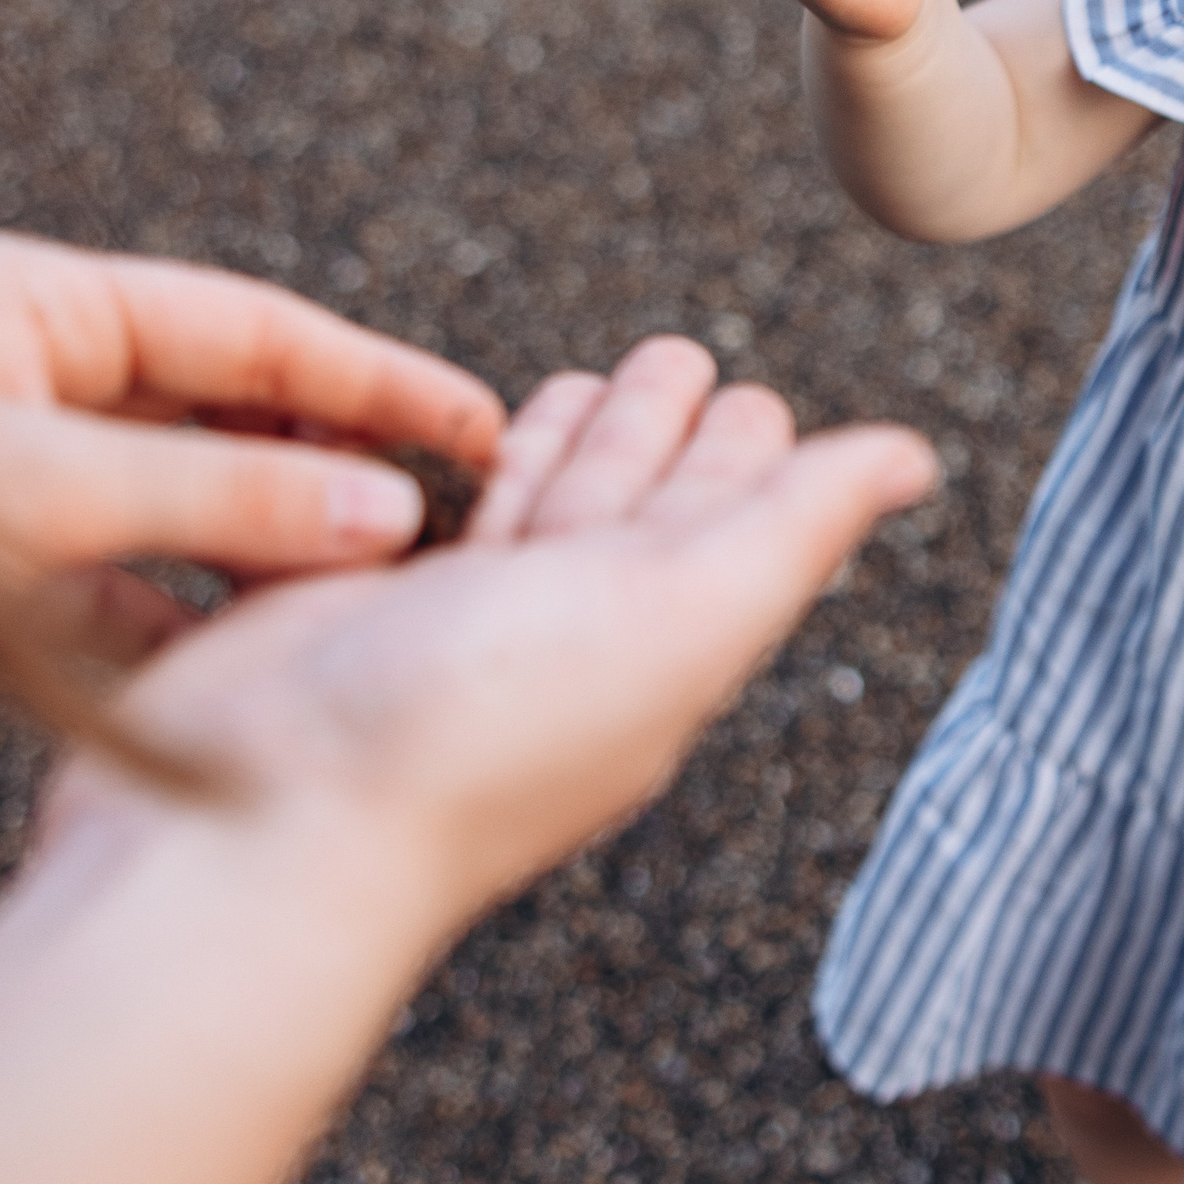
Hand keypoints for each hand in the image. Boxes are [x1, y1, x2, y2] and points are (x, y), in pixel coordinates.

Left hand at [0, 230, 502, 782]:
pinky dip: (192, 623)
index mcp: (35, 307)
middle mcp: (31, 381)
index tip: (479, 426)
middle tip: (456, 519)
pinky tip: (254, 665)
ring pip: (187, 509)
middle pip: (229, 416)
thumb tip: (387, 515)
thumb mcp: (31, 497)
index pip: (249, 332)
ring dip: (273, 551)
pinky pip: (127, 590)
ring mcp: (11, 482)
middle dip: (339, 466)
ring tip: (377, 598)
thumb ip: (218, 505)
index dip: (374, 379)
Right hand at [46, 337, 936, 953]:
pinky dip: (455, 475)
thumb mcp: (681, 612)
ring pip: (534, 513)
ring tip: (593, 379)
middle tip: (680, 355)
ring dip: (572, 443)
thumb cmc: (476, 735)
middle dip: (663, 429)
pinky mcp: (353, 614)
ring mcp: (457, 631)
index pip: (724, 525)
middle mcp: (568, 638)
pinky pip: (424, 524)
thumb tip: (918, 458)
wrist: (265, 827)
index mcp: (662, 642)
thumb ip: (795, 527)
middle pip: (632, 508)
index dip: (748, 454)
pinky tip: (461, 444)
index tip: (760, 396)